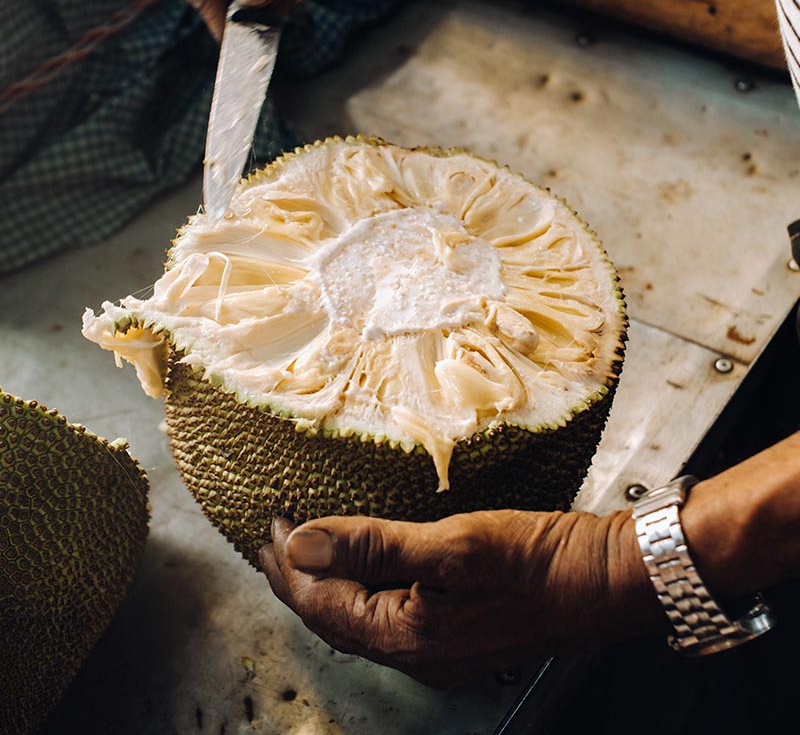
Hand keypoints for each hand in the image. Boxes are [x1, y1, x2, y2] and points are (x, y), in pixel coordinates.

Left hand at [260, 509, 661, 686]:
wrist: (602, 580)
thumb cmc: (535, 561)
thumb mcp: (449, 544)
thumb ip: (371, 545)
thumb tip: (302, 544)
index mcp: (406, 635)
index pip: (323, 604)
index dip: (289, 566)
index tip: (270, 527)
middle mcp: (416, 653)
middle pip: (335, 618)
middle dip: (298, 579)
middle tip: (272, 543)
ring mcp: (437, 647)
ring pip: (360, 617)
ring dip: (329, 582)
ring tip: (306, 551)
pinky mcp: (455, 631)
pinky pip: (389, 612)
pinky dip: (363, 585)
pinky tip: (364, 566)